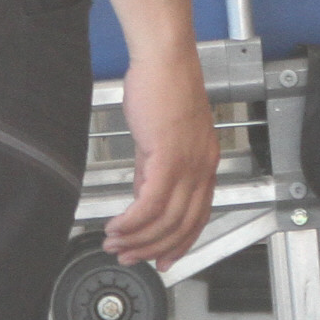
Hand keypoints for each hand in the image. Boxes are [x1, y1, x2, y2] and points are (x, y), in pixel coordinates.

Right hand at [102, 43, 219, 264]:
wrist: (165, 59)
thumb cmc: (164, 86)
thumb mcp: (161, 138)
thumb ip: (153, 170)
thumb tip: (142, 196)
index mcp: (205, 163)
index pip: (198, 216)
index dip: (180, 244)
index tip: (162, 260)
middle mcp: (203, 167)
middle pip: (183, 226)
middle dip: (154, 249)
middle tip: (129, 257)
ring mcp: (188, 164)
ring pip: (166, 220)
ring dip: (137, 239)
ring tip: (115, 243)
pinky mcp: (169, 158)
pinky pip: (150, 204)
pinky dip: (131, 222)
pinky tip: (116, 227)